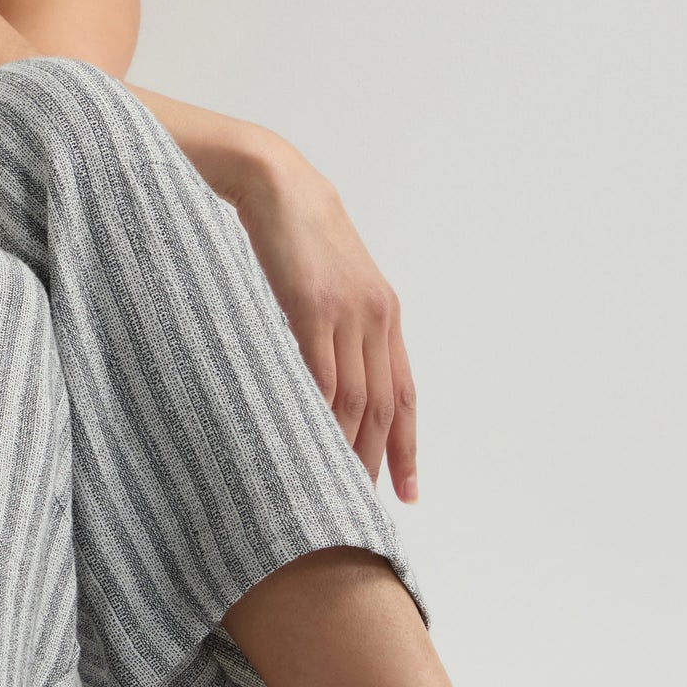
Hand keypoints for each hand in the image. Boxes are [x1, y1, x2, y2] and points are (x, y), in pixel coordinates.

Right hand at [232, 153, 419, 503]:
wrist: (278, 184)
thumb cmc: (296, 234)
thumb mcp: (330, 284)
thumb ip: (339, 328)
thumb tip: (328, 383)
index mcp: (385, 315)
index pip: (404, 394)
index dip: (408, 446)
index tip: (408, 491)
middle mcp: (376, 318)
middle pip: (384, 406)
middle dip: (376, 458)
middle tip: (362, 502)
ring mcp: (348, 312)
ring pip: (357, 397)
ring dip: (348, 446)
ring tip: (334, 485)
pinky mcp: (314, 306)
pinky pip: (322, 372)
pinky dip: (321, 412)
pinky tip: (312, 441)